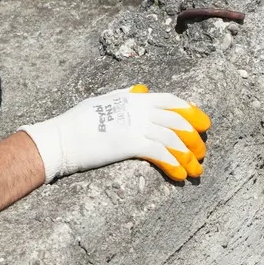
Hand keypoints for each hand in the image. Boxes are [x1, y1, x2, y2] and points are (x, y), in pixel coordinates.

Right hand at [19, 85, 210, 182]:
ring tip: (195, 171)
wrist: (61, 138)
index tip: (202, 123)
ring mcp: (135, 125)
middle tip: (201, 152)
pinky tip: (180, 176)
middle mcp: (138, 109)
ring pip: (174, 139)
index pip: (170, 100)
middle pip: (178, 121)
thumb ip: (124, 94)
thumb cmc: (76, 122)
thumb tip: (141, 88)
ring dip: (188, 156)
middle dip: (194, 137)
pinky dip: (174, 165)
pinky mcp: (130, 143)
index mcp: (133, 98)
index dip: (190, 111)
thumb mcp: (103, 100)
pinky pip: (161, 154)